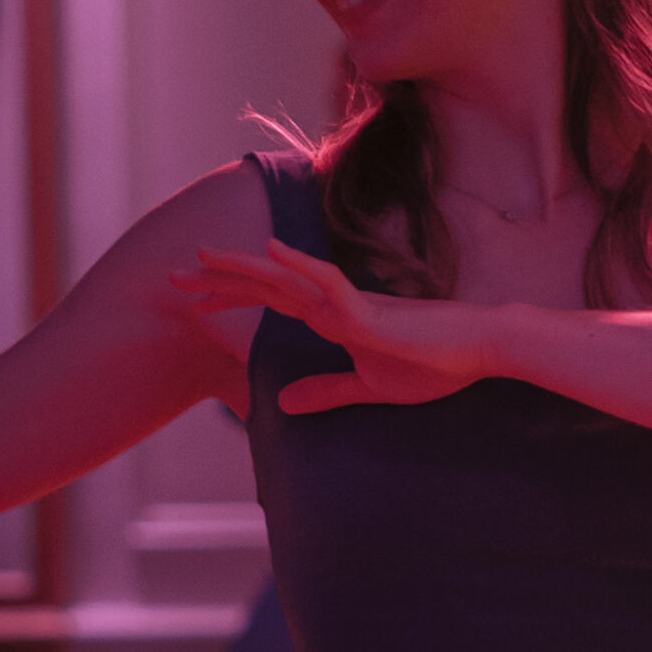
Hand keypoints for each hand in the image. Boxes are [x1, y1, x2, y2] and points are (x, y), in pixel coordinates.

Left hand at [171, 241, 494, 411]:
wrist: (479, 350)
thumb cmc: (434, 364)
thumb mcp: (369, 386)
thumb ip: (327, 390)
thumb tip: (281, 401)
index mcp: (334, 318)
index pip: (273, 302)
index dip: (232, 298)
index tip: (193, 300)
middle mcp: (335, 303)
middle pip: (267, 286)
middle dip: (219, 281)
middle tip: (172, 277)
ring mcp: (350, 304)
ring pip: (287, 278)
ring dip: (243, 267)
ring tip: (203, 256)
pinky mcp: (370, 310)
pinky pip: (328, 282)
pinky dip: (298, 265)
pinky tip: (271, 250)